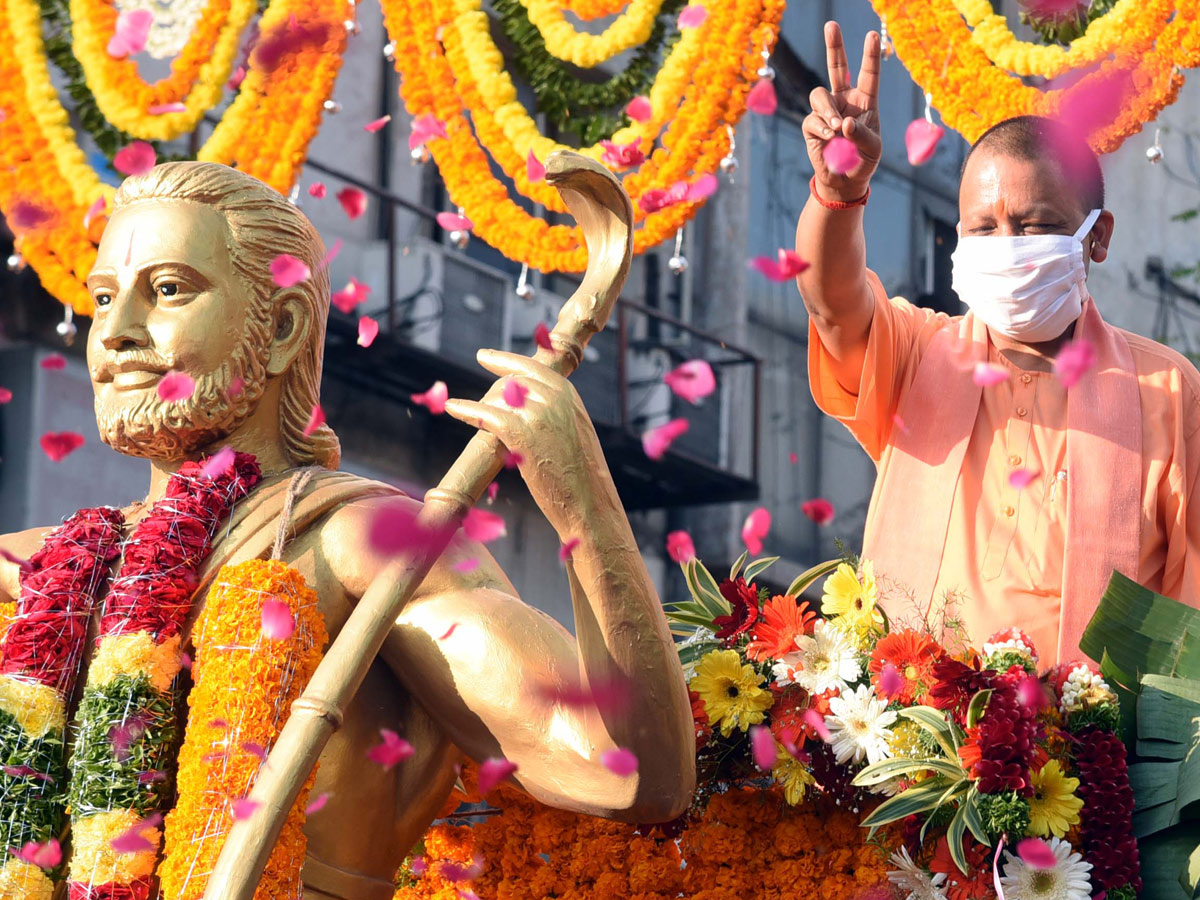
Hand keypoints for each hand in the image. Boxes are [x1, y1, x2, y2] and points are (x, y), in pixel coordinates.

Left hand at [443, 349, 613, 535]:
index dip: (505, 361)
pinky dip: (466, 410)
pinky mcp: (521, 434)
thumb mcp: (575, 432)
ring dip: (480, 405)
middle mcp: (554, 398)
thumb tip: (526, 408)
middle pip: (511, 380)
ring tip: (468, 411)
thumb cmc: (582, 476)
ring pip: (497, 397)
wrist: (590, 502)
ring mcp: (537, 414)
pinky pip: (485, 415)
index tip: (485, 357)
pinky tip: (453, 407)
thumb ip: (555, 413)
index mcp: (568, 395)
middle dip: (492, 389)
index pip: (531, 367)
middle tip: (481, 392)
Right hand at [805, 21, 881, 202]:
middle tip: (831, 25)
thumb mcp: (872, 148)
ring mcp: (826, 112)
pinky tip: (829, 136)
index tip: (873, 35)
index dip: (870, 55)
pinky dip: (821, 127)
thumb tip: (843, 123)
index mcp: (864, 101)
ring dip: (827, 109)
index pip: (868, 74)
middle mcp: (844, 101)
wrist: (845, 181)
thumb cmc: (864, 161)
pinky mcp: (812, 127)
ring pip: (819, 95)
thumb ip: (861, 134)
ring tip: (836, 126)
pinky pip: (812, 120)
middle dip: (834, 46)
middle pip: (837, 67)